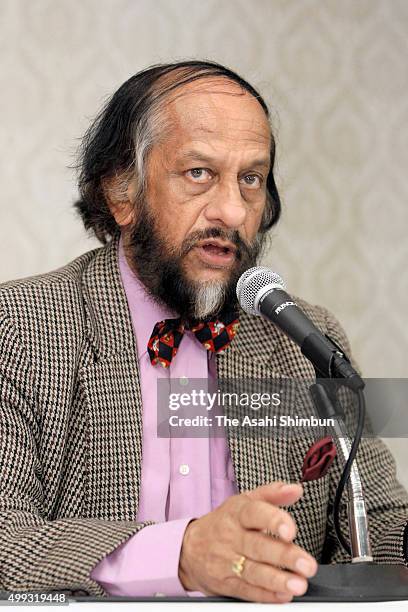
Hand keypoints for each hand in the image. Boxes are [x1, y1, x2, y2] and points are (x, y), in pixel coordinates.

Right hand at [178, 481, 317, 602]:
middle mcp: (232, 536)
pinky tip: (282, 596)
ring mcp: (227, 561)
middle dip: (284, 556)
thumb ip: (272, 494)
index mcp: (238, 513)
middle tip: (306, 564)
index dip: (273, 521)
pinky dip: (265, 595)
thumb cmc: (224, 522)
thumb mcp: (244, 501)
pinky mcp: (225, 583)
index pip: (255, 513)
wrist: (189, 547)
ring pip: (253, 571)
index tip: (291, 530)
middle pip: (258, 546)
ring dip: (277, 580)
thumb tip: (295, 489)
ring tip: (298, 584)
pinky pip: (246, 591)